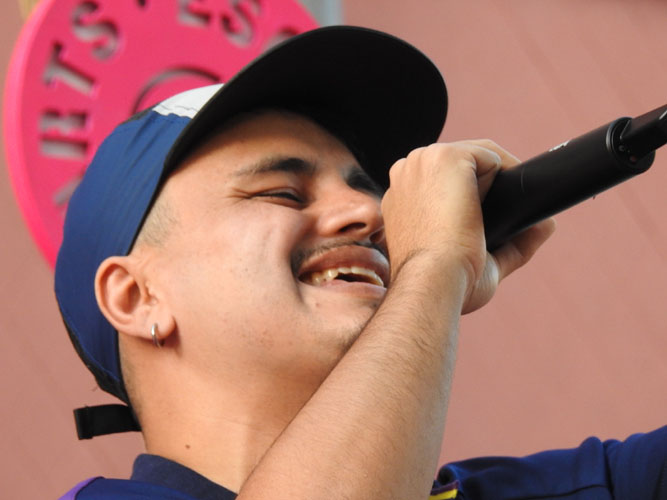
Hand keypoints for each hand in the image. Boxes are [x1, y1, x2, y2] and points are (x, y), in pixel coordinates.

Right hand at [381, 140, 554, 313]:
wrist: (431, 284)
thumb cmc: (441, 283)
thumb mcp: (473, 262)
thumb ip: (507, 243)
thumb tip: (546, 226)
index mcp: (400, 199)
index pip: (441, 182)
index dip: (471, 196)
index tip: (488, 219)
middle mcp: (405, 174)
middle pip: (461, 166)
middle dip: (490, 186)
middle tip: (511, 219)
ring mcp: (422, 162)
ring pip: (478, 158)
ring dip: (501, 179)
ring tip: (513, 212)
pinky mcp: (445, 157)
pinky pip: (490, 155)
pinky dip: (510, 173)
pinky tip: (511, 199)